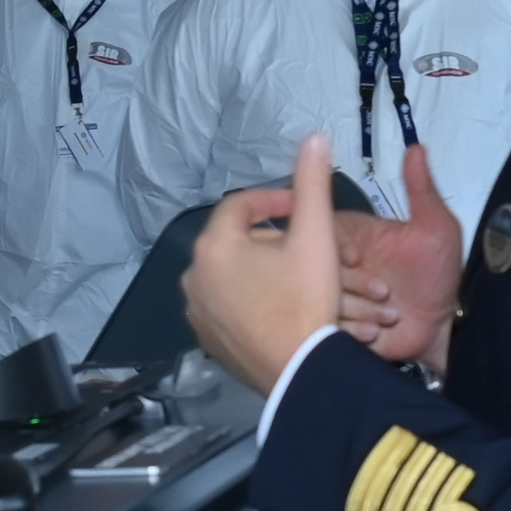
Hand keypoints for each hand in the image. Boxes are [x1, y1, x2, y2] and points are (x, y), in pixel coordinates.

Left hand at [185, 132, 344, 392]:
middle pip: (240, 243)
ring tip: (305, 279)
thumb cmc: (307, 300)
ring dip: (269, 272)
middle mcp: (193, 276)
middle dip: (280, 241)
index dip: (277, 199)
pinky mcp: (208, 341)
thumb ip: (312, 183)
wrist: (302, 372)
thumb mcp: (316, 236)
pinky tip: (285, 306)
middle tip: (315, 250)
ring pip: (236, 277)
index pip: (242, 204)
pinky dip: (255, 301)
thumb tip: (314, 138)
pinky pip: (231, 308)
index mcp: (213, 245)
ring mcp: (197, 313)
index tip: (304, 207)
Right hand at [337, 142, 464, 368]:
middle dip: (349, 282)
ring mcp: (331, 297)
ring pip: (317, 298)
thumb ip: (421, 189)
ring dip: (355, 308)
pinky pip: (323, 328)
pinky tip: (376, 332)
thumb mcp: (435, 228)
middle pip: (313, 266)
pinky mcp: (333, 327)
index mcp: (349, 235)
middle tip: (382, 291)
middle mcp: (334, 265)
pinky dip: (350, 331)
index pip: (321, 229)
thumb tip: (416, 146)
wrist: (443, 325)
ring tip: (388, 314)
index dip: (334, 243)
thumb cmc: (437, 274)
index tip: (356, 256)